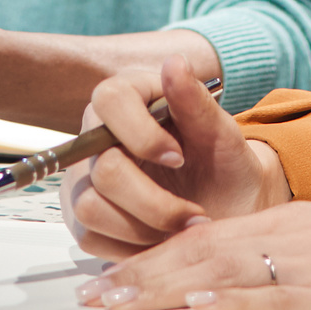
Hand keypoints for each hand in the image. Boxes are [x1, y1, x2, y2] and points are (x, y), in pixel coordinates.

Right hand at [62, 55, 284, 254]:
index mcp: (132, 99)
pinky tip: (162, 240)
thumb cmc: (225, 166)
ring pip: (91, 208)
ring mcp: (84, 178)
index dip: (141, 133)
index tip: (179, 157)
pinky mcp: (82, 217)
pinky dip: (132, 248)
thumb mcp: (223, 136)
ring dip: (145, 229)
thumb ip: (196, 102)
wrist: (228, 209)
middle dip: (155, 203)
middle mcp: (98, 135)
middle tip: (196, 215)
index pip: (110, 99)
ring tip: (182, 229)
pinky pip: (90, 238)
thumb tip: (174, 62)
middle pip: (103, 169)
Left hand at [80, 200, 310, 309]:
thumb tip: (237, 290)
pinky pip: (280, 295)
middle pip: (200, 249)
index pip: (205, 238)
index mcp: (293, 225)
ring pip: (226, 267)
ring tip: (118, 301)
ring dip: (165, 284)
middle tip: (89, 297)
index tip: (107, 282)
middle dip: (139, 274)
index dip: (150, 258)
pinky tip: (201, 303)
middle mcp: (295, 236)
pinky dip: (236, 299)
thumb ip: (291, 265)